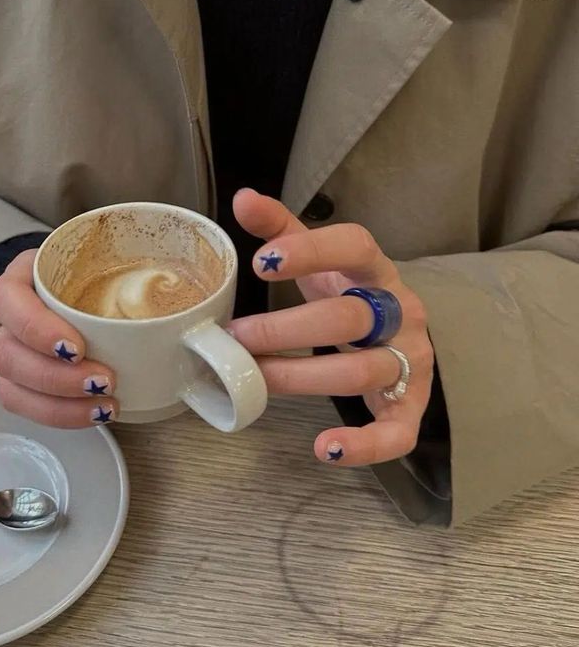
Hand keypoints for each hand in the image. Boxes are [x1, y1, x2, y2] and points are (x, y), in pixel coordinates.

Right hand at [0, 250, 118, 427]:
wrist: (80, 285)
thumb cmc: (91, 271)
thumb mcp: (106, 257)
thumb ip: (135, 270)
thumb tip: (188, 311)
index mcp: (21, 278)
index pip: (7, 299)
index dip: (36, 328)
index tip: (77, 347)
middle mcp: (6, 317)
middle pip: (7, 353)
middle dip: (56, 377)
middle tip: (103, 380)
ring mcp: (9, 351)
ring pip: (12, 388)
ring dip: (59, 404)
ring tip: (104, 404)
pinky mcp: (19, 381)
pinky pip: (27, 407)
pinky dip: (62, 415)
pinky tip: (95, 412)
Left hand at [229, 189, 433, 466]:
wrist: (405, 340)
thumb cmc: (352, 295)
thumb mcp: (322, 261)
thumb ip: (284, 231)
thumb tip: (244, 198)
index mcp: (375, 271)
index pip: (355, 246)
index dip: (311, 251)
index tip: (261, 263)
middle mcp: (400, 312)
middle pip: (350, 317)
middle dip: (287, 328)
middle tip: (236, 337)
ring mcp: (410, 361)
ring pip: (362, 372)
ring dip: (301, 377)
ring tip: (254, 377)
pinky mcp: (411, 406)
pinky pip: (395, 432)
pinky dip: (362, 445)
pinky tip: (323, 448)